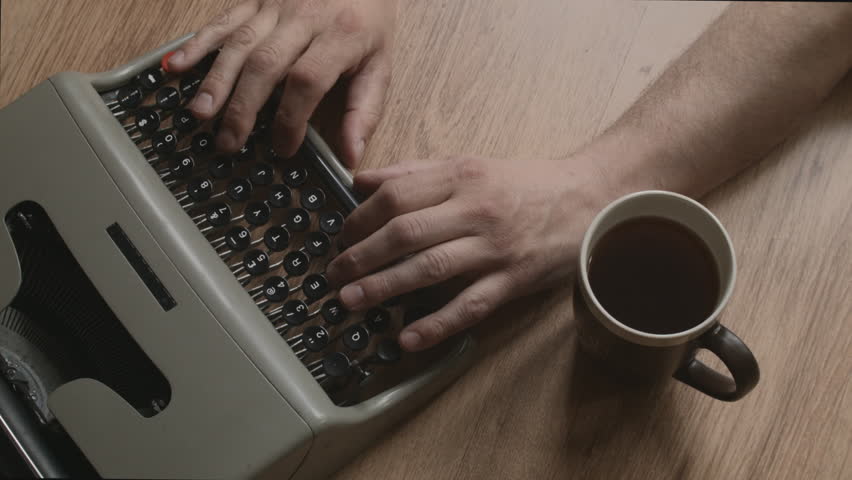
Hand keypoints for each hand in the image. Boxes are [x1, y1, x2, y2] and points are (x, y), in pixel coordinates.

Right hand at [167, 0, 396, 166]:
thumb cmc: (368, 22)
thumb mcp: (381, 65)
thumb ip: (364, 112)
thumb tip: (349, 156)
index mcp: (340, 36)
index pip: (307, 80)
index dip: (291, 118)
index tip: (284, 147)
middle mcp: (304, 17)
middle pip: (266, 64)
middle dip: (243, 107)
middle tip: (228, 142)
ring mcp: (275, 5)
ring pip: (239, 43)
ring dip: (217, 80)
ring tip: (201, 114)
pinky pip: (223, 21)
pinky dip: (198, 44)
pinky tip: (177, 65)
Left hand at [325, 155, 615, 350]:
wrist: (591, 196)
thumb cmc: (527, 183)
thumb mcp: (470, 164)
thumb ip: (415, 172)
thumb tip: (361, 179)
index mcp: (461, 176)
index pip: (397, 195)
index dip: (360, 218)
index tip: (341, 236)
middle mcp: (475, 210)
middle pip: (406, 232)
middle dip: (362, 255)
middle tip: (333, 274)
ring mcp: (495, 248)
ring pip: (431, 268)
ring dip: (385, 286)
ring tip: (351, 300)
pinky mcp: (514, 280)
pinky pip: (471, 305)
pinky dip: (438, 324)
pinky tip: (408, 338)